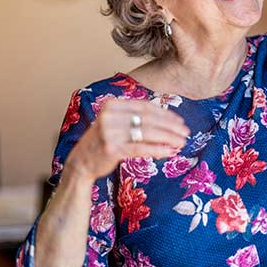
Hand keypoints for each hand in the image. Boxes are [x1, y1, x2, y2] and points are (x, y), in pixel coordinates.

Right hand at [66, 98, 189, 181]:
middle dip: (170, 126)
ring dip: (168, 138)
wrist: (81, 162)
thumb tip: (169, 119)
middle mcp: (109, 115)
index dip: (165, 114)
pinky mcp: (112, 149)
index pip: (145, 107)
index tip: (180, 121)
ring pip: (147, 133)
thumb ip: (136, 118)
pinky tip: (170, 152)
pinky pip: (141, 148)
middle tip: (186, 132)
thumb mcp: (117, 123)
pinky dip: (158, 150)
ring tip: (181, 143)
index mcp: (112, 104)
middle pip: (148, 119)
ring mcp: (109, 132)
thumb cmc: (104, 141)